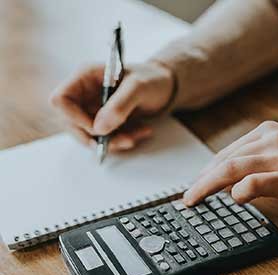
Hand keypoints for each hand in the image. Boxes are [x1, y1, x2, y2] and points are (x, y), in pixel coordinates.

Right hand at [50, 61, 174, 150]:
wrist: (164, 87)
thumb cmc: (151, 79)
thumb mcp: (140, 87)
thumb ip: (120, 104)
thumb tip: (99, 129)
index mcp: (85, 77)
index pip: (60, 100)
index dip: (74, 119)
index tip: (99, 129)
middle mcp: (84, 94)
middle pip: (71, 124)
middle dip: (97, 138)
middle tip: (125, 140)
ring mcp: (92, 110)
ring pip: (89, 136)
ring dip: (113, 142)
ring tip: (137, 135)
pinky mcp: (103, 123)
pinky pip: (104, 139)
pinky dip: (121, 141)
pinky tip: (139, 132)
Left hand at [183, 121, 277, 216]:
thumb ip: (260, 163)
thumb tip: (232, 183)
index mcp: (268, 133)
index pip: (226, 153)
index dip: (206, 172)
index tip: (194, 185)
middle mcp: (271, 140)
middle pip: (223, 161)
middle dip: (200, 180)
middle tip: (187, 196)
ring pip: (232, 169)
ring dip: (207, 186)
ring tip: (194, 199)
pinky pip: (256, 182)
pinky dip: (240, 191)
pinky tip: (234, 199)